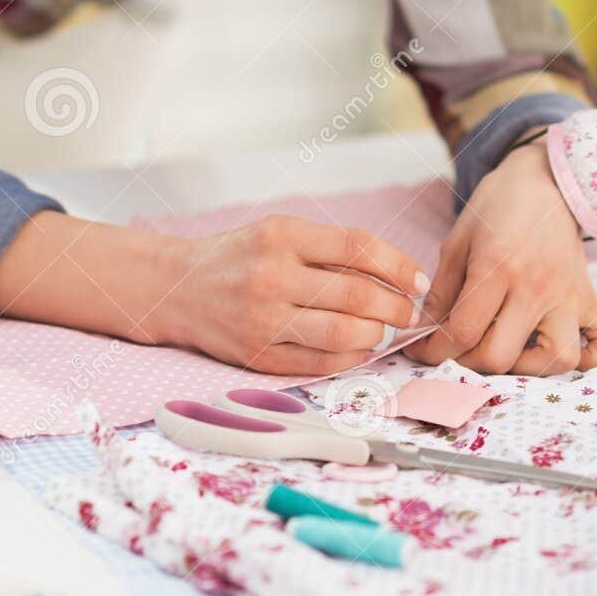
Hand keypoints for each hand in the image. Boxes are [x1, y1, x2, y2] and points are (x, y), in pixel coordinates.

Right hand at [161, 214, 430, 375]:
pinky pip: (320, 364)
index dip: (399, 265)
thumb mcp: (279, 232)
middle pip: (357, 294)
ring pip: (343, 334)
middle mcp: (272, 276)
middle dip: (397, 306)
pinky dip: (351, 358)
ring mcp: (264, 320)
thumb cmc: (241, 256)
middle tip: (409, 312)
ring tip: (384, 330)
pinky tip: (360, 349)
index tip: (418, 280)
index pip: (358, 246)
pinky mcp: (259, 356)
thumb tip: (396, 275)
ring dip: (377, 335)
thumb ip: (330, 249)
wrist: (178, 289)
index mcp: (281, 236)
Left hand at [409, 140, 596, 375]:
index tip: (423, 350)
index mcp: (497, 267)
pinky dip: (589, 358)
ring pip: (558, 360)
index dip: (435, 350)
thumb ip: (442, 290)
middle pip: (502, 356)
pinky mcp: (590, 298)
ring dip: (528, 366)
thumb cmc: (497, 206)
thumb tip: (425, 330)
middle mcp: (536, 287)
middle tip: (461, 348)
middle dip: (471, 362)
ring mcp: (569, 295)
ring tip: (509, 345)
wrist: (547, 179)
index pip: (463, 331)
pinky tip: (559, 346)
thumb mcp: (457, 241)